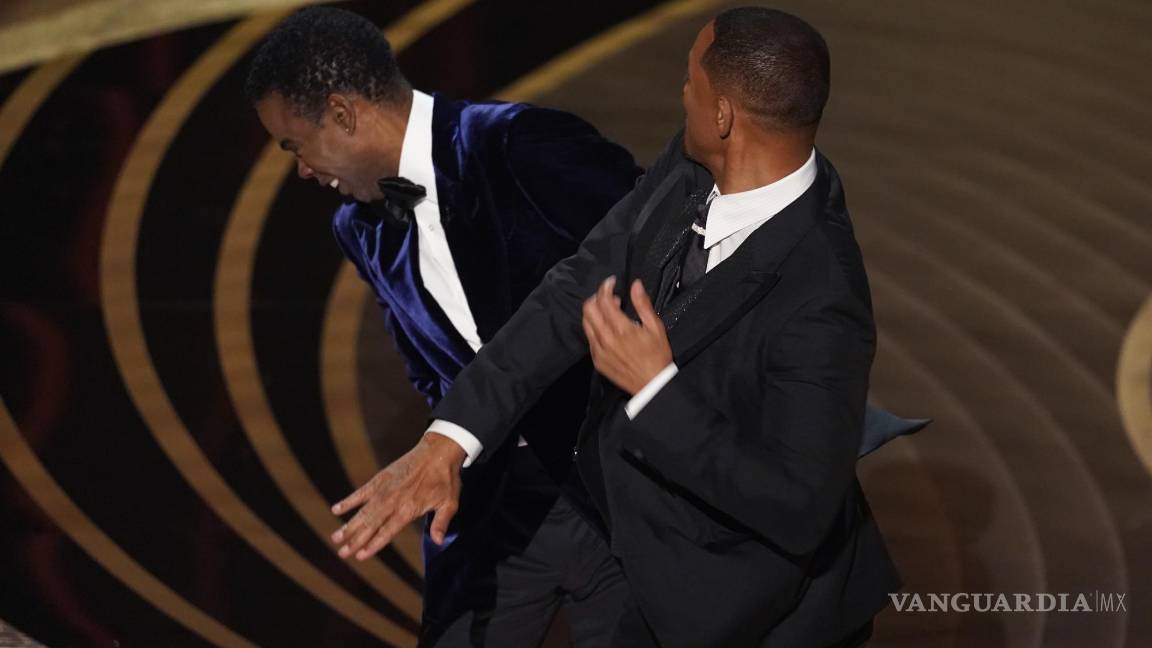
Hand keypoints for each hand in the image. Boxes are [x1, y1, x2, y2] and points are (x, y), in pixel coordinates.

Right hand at [330, 433, 464, 559]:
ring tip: (335, 538)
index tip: (360, 556)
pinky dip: (349, 501)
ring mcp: (385, 489)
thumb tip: (438, 542)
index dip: (373, 545)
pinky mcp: (380, 478)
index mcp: (409, 509)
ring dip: (349, 525)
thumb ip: (441, 523)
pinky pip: (361, 492)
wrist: (438, 450)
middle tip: (341, 554)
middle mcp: (393, 501)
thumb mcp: (449, 503)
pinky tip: (336, 509)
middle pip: (371, 524)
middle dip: (355, 540)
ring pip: (363, 511)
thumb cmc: (446, 478)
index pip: (387, 531)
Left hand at [582, 276, 672, 394]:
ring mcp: (599, 350)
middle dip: (597, 297)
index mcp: (621, 329)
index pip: (604, 300)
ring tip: (607, 311)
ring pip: (585, 323)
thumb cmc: (657, 356)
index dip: (606, 287)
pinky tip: (606, 329)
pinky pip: (589, 338)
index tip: (612, 283)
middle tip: (609, 296)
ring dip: (593, 312)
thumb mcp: (656, 327)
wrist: (652, 384)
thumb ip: (643, 304)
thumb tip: (635, 285)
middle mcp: (606, 338)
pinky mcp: (597, 360)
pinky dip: (594, 328)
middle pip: (588, 309)